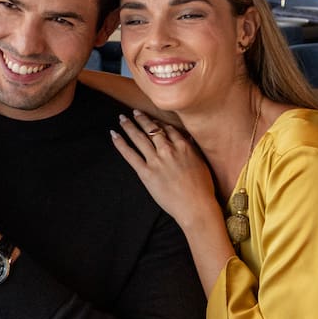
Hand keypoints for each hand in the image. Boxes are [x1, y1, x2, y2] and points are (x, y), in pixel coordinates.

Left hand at [109, 112, 223, 233]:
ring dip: (129, 126)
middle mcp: (168, 150)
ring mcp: (156, 161)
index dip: (158, 122)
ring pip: (139, 138)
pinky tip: (114, 135)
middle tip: (134, 112)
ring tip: (122, 118)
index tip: (153, 119)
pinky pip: (130, 154)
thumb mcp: (201, 163)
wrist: (196, 206)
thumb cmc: (202, 188)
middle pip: (152, 129)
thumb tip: (187, 140)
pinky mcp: (146, 173)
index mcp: (183, 146)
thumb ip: (192, 150)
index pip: (168, 129)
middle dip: (142, 119)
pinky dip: (121, 143)